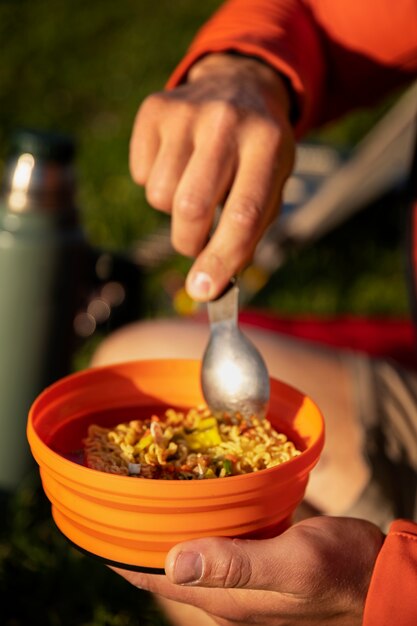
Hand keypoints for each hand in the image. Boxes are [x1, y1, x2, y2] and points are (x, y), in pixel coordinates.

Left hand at [113, 516, 384, 625]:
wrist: (377, 575)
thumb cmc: (340, 571)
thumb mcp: (290, 564)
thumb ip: (235, 563)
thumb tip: (172, 563)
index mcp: (224, 597)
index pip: (153, 581)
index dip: (118, 557)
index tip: (93, 527)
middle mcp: (225, 591)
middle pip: (165, 565)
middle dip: (137, 536)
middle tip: (117, 494)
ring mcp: (242, 576)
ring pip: (189, 549)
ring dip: (166, 524)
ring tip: (146, 490)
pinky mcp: (258, 558)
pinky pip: (216, 538)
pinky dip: (199, 517)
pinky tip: (198, 494)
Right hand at [129, 53, 294, 300]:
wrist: (240, 85)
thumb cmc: (258, 151)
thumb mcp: (273, 183)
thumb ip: (249, 232)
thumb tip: (210, 283)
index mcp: (268, 144)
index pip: (242, 215)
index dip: (221, 259)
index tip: (204, 291)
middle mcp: (226, 122)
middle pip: (190, 208)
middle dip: (189, 241)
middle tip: (197, 242)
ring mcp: (187, 112)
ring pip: (160, 196)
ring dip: (173, 209)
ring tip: (195, 187)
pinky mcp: (155, 109)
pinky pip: (141, 175)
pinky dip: (156, 181)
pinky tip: (179, 162)